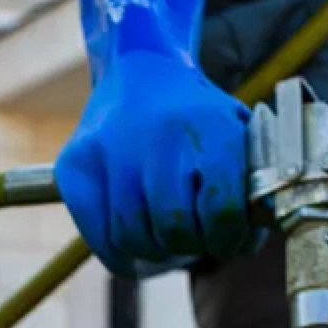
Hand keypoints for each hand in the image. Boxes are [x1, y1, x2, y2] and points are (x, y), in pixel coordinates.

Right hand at [55, 51, 253, 277]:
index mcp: (207, 127)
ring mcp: (106, 150)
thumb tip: (249, 240)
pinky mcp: (74, 167)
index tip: (231, 242)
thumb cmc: (199, 119)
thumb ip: (252, 187)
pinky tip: (140, 254)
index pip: (220, 210)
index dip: (230, 238)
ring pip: (134, 237)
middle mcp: (153, 135)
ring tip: (172, 243)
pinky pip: (100, 239)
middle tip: (200, 244)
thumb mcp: (238, 136)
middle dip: (193, 246)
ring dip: (158, 253)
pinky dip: (123, 257)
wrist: (143, 69)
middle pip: (174, 227)